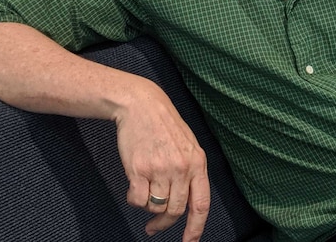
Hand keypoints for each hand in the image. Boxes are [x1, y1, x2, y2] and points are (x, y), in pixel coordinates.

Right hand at [113, 80, 210, 240]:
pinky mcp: (138, 169)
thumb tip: (189, 204)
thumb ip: (191, 172)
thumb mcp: (189, 146)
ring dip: (149, 206)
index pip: (201, 204)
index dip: (196, 228)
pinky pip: (137, 200)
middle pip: (175, 211)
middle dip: (164, 224)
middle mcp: (181, 168)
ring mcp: (160, 169)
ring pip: (155, 207)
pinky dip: (134, 199)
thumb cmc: (165, 126)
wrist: (142, 106)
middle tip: (154, 227)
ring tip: (145, 192)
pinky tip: (134, 187)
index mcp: (198, 163)